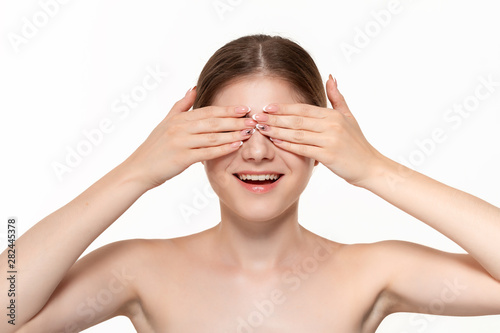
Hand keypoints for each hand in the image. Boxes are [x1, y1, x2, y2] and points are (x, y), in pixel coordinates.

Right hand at [122, 87, 256, 189]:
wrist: (138, 169)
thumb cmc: (154, 148)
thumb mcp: (165, 122)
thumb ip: (181, 106)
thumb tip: (193, 88)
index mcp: (178, 118)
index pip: (208, 111)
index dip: (227, 109)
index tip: (244, 108)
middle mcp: (180, 128)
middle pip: (213, 121)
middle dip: (235, 120)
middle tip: (253, 119)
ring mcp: (181, 142)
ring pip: (212, 136)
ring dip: (233, 133)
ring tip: (249, 132)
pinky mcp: (182, 158)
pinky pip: (207, 152)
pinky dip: (223, 148)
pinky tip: (236, 146)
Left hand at [253, 76, 384, 185]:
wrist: (370, 167)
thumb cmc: (357, 143)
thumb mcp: (349, 116)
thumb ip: (337, 98)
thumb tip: (330, 76)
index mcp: (333, 115)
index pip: (303, 109)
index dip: (284, 107)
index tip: (267, 106)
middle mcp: (331, 125)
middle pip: (297, 119)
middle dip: (275, 118)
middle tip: (257, 117)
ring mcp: (330, 140)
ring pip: (297, 133)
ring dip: (277, 130)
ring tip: (261, 128)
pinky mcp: (329, 155)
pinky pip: (303, 148)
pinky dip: (288, 145)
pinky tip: (275, 141)